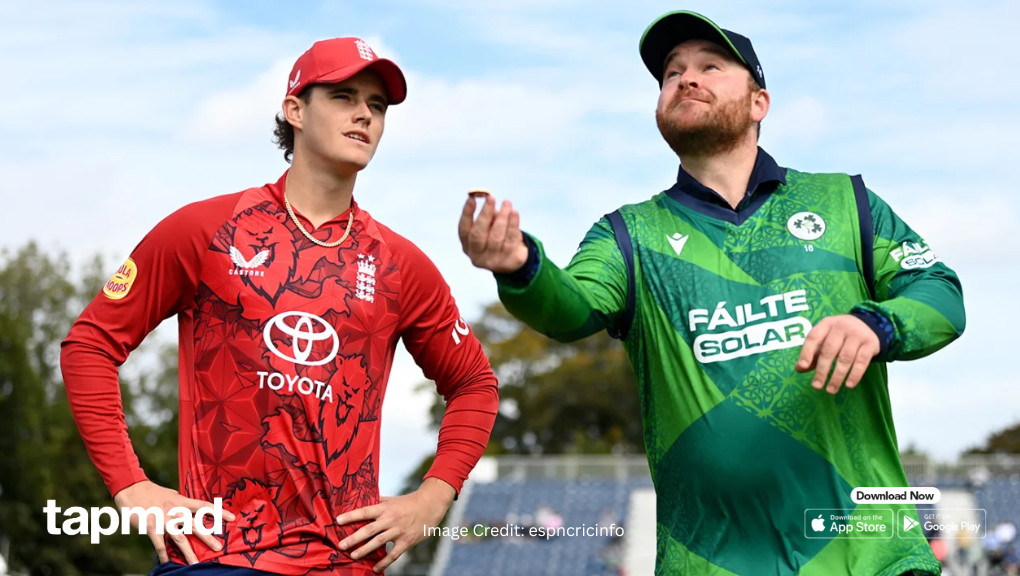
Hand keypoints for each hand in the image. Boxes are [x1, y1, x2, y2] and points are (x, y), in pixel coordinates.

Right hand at [113, 480, 234, 564]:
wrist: (132, 489)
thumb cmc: (153, 492)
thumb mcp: (172, 494)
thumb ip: (183, 503)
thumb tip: (194, 510)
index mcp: (182, 501)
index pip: (205, 506)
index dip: (219, 512)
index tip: (232, 518)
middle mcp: (175, 511)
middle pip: (195, 525)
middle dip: (207, 537)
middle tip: (218, 547)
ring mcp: (164, 520)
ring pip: (179, 539)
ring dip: (188, 552)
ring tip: (196, 563)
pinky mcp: (151, 528)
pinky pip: (160, 545)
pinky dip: (164, 555)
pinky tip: (168, 563)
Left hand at [336, 478, 455, 572]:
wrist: (430, 505)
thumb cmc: (408, 502)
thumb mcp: (392, 500)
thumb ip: (377, 502)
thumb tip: (361, 502)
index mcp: (384, 508)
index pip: (365, 511)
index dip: (351, 516)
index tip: (337, 520)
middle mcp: (390, 519)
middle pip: (369, 529)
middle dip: (353, 538)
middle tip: (341, 545)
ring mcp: (398, 531)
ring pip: (378, 542)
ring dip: (364, 550)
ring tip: (353, 556)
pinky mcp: (406, 541)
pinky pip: (394, 554)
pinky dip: (384, 562)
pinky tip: (376, 569)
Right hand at [459, 192, 528, 273]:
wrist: (513, 258)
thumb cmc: (497, 236)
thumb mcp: (490, 226)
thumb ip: (487, 214)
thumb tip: (488, 196)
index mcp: (467, 245)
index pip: (463, 229)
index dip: (467, 213)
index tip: (472, 198)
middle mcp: (476, 255)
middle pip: (478, 234)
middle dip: (484, 214)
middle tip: (491, 198)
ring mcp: (491, 261)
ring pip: (496, 237)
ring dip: (502, 217)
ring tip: (506, 203)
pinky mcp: (507, 261)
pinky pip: (510, 240)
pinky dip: (513, 224)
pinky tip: (514, 212)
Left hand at [795, 315, 879, 393]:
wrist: (868, 325)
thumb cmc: (839, 335)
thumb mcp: (825, 339)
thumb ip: (812, 353)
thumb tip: (799, 368)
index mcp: (826, 324)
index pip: (814, 337)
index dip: (807, 352)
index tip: (802, 366)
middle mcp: (841, 327)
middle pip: (829, 350)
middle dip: (822, 370)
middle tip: (816, 386)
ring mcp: (857, 335)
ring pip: (845, 358)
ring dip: (837, 376)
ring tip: (830, 390)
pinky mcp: (870, 343)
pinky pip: (862, 361)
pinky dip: (855, 374)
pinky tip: (849, 385)